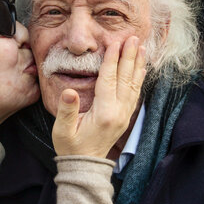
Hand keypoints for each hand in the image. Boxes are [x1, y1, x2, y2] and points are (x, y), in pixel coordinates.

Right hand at [52, 36, 145, 157]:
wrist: (85, 166)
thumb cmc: (71, 147)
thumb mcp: (62, 130)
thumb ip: (67, 110)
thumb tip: (69, 91)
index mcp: (104, 113)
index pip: (108, 80)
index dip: (112, 60)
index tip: (115, 42)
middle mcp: (118, 112)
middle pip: (125, 78)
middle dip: (129, 56)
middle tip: (133, 37)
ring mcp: (124, 115)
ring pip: (133, 84)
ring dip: (137, 64)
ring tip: (142, 47)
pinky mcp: (125, 117)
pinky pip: (135, 93)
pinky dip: (138, 78)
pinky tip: (141, 68)